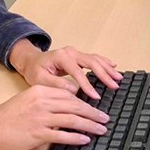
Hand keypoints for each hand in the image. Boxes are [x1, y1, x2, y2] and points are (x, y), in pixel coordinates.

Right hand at [0, 85, 109, 149]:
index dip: (85, 101)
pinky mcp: (38, 133)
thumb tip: (67, 106)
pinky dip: (76, 137)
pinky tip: (85, 139)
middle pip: (75, 105)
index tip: (95, 106)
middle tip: (105, 118)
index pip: (69, 94)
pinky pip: (62, 135)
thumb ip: (47, 99)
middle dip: (93, 112)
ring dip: (90, 125)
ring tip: (101, 129)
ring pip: (72, 119)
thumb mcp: (28, 99)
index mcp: (40, 90)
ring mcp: (41, 117)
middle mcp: (42, 102)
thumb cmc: (8, 114)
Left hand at [9, 40, 123, 99]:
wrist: (31, 60)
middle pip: (91, 62)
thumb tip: (73, 90)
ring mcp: (75, 53)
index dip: (88, 85)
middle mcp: (70, 52)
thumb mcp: (40, 80)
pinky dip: (105, 62)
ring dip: (107, 68)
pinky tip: (113, 66)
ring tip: (118, 78)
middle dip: (104, 74)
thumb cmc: (35, 70)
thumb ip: (56, 84)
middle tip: (114, 86)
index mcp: (61, 57)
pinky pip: (94, 58)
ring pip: (95, 59)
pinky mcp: (78, 56)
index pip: (78, 72)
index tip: (96, 97)